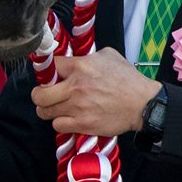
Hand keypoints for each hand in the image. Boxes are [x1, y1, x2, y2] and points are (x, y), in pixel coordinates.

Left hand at [30, 49, 160, 136]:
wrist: (144, 104)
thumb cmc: (128, 80)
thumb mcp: (109, 56)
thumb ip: (87, 56)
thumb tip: (72, 58)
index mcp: (80, 66)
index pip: (49, 67)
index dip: (47, 73)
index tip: (49, 78)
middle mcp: (75, 87)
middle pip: (38, 95)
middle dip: (40, 95)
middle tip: (46, 96)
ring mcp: (77, 107)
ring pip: (45, 112)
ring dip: (49, 111)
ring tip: (58, 108)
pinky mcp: (83, 124)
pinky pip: (58, 126)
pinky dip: (61, 123)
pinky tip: (69, 118)